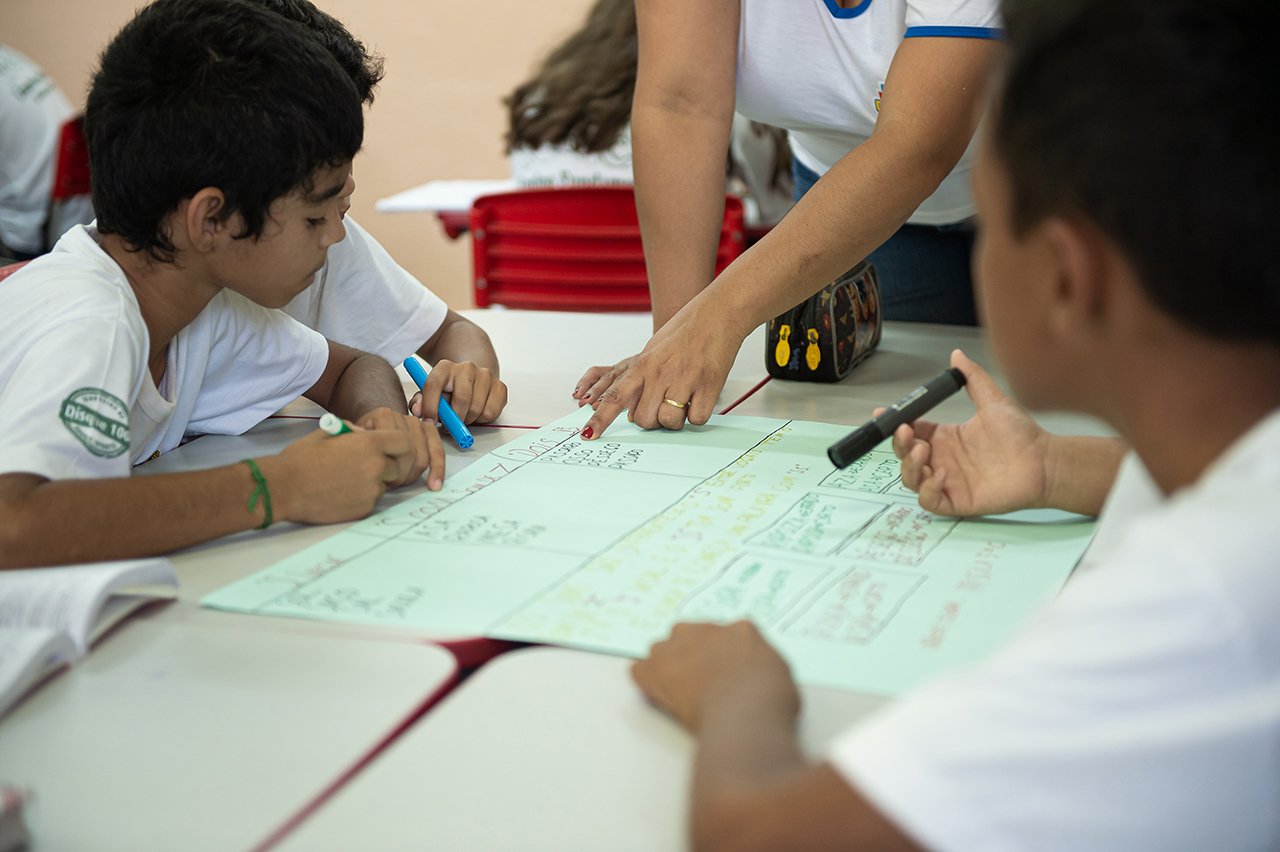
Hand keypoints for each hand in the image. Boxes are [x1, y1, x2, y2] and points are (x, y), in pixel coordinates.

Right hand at [267, 424, 427, 523]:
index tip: (388, 448)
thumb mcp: (329, 432)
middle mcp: (375, 466)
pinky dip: (362, 497)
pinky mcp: (364, 509)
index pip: (404, 442)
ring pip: (385, 485)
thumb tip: (367, 433)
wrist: (284, 488)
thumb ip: (355, 431)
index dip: (397, 445)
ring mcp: (371, 490)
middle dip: (387, 465)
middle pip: (398, 466)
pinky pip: (372, 500)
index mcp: (369, 443)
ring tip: (347, 479)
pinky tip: (341, 493)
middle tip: (366, 466)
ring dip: (374, 482)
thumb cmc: (302, 458)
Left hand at [355, 406, 444, 489]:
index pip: (396, 444)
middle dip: (401, 474)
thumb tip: (358, 436)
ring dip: (413, 475)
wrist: (367, 434)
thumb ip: (353, 438)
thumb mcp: (350, 441)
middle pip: (411, 452)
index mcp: (383, 415)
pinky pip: (438, 451)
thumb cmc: (360, 444)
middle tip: (390, 484)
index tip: (380, 479)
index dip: (389, 466)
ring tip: (400, 482)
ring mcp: (417, 424)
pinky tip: (434, 484)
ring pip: (424, 457)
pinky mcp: (429, 432)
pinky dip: (438, 469)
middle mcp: (403, 417)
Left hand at [409, 359, 506, 424]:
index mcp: (445, 367)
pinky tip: (476, 413)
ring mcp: (486, 375)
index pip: (434, 384)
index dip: (430, 406)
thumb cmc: (448, 390)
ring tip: (463, 416)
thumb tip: (418, 411)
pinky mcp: (500, 386)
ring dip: (468, 420)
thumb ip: (420, 402)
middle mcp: (466, 368)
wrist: (472, 379)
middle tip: (450, 425)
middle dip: (455, 419)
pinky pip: (491, 412)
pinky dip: (482, 419)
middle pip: (461, 400)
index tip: (430, 422)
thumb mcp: (429, 394)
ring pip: (477, 409)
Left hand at [577, 302, 742, 439]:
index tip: (588, 435)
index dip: (600, 419)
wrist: (718, 313)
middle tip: (663, 406)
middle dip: (653, 420)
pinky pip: (696, 419)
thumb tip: (630, 409)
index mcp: (643, 364)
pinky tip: (699, 398)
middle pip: (644, 420)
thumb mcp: (652, 351)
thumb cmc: (684, 332)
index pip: (615, 396)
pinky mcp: (708, 385)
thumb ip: (639, 379)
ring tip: (684, 400)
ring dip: (676, 420)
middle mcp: (660, 373)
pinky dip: (697, 415)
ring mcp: (685, 379)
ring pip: (669, 422)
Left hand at [631, 620, 800, 733]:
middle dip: (692, 653)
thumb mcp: (780, 674)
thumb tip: (757, 672)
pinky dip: (646, 682)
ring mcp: (678, 647)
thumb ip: (763, 665)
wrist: (745, 711)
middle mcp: (706, 630)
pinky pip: (640, 670)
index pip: (726, 635)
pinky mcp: (656, 669)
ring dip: (667, 665)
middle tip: (701, 683)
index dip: (723, 657)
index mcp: (741, 630)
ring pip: (662, 649)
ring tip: (678, 692)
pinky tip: (656, 696)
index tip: (725, 674)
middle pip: (689, 634)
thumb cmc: (769, 699)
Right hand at [892, 349, 1050, 515]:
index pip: (911, 432)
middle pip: (904, 456)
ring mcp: (948, 482)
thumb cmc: (1021, 434)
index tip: (884, 413)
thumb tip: (957, 354)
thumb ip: (972, 377)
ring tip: (923, 451)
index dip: (895, 424)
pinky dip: (928, 490)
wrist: (1044, 461)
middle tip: (907, 432)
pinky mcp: (957, 502)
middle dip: (899, 444)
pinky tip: (941, 475)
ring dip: (909, 466)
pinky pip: (930, 502)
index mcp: (945, 437)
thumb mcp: (992, 400)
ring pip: (911, 479)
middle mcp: (942, 460)